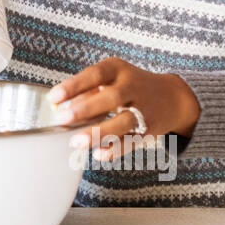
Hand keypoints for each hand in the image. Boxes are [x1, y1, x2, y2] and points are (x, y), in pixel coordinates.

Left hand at [47, 58, 199, 161]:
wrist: (171, 97)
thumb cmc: (128, 86)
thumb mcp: (109, 79)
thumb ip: (84, 91)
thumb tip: (57, 106)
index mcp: (118, 69)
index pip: (95, 74)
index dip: (73, 86)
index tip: (53, 97)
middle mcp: (133, 87)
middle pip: (111, 97)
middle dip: (85, 109)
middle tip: (61, 119)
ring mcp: (143, 109)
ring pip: (123, 121)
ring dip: (99, 132)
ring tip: (76, 141)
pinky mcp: (148, 130)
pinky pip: (131, 141)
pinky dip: (115, 150)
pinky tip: (98, 154)